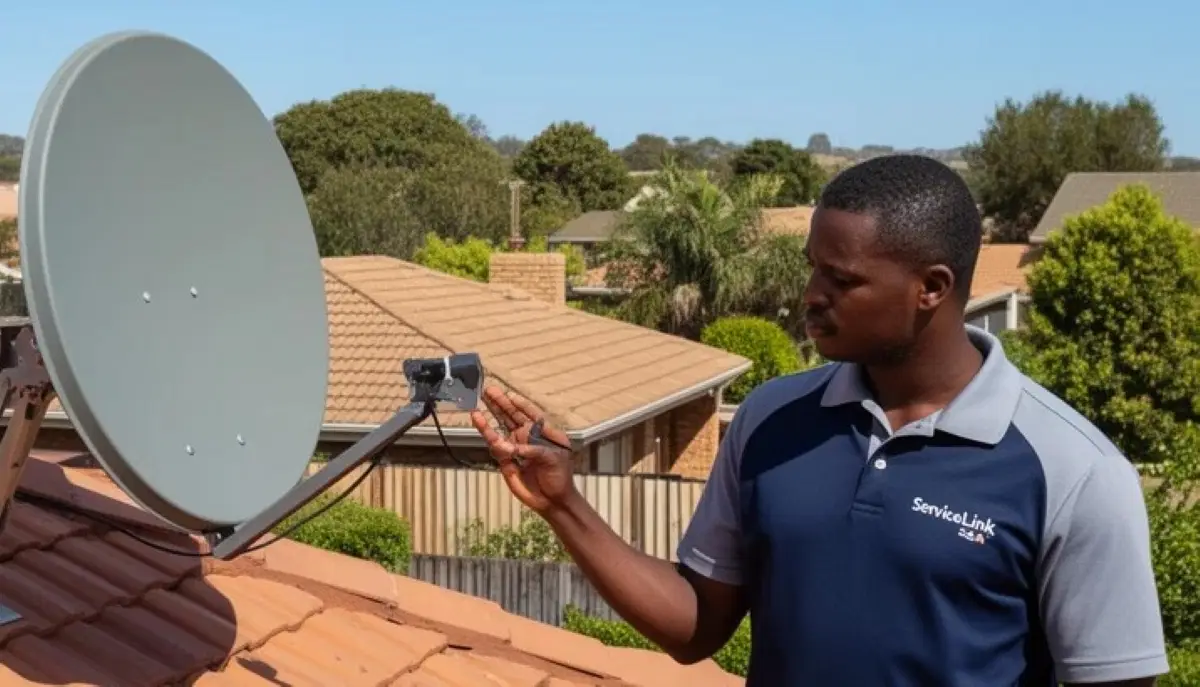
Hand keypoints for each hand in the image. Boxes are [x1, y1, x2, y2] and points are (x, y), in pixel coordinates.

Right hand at [469, 386, 577, 512]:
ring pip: (501, 426)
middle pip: (512, 415)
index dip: (521, 404)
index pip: (531, 413)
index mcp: (543, 432)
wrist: (552, 499)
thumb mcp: (553, 459)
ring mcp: (515, 447)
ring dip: (491, 414)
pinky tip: (480, 421)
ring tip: (480, 401)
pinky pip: (495, 444)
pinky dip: (487, 433)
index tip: (510, 395)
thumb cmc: (559, 476)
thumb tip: (510, 447)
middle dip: (501, 403)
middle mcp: (527, 436)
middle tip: (489, 390)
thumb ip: (533, 450)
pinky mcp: (505, 459)